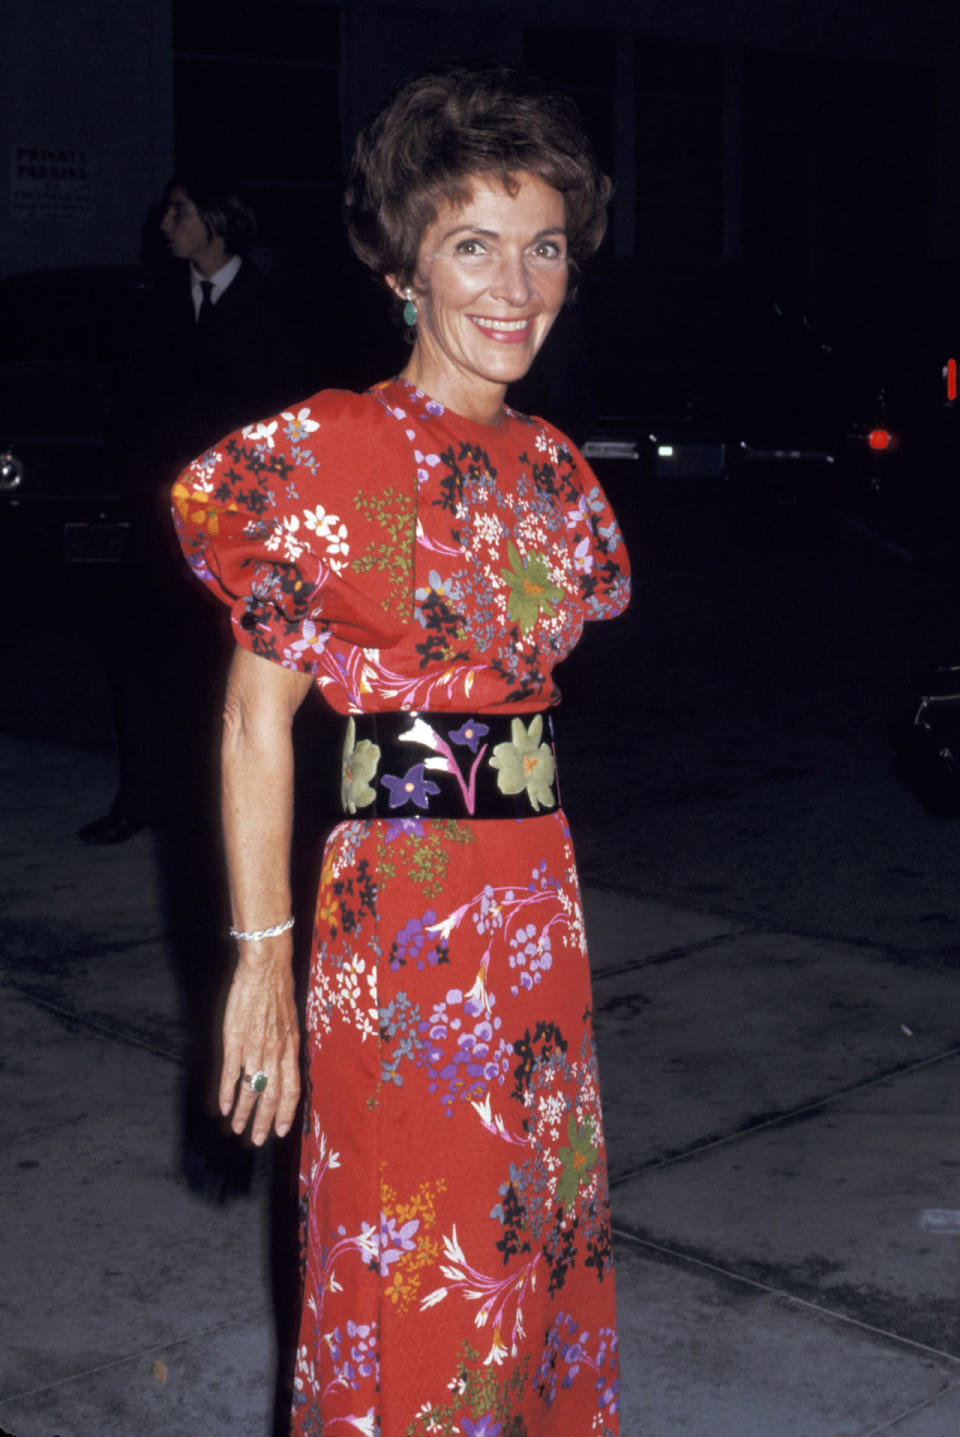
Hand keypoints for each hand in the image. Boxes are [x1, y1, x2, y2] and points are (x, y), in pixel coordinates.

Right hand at [219, 945, 299, 1144]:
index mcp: (291, 1048)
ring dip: (244, 1112)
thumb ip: (286, 1045)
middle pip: (271, 1095)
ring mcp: (254, 1047)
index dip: (286, 1112)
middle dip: (264, 1121)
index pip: (291, 1089)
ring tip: (238, 1129)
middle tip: (257, 1140)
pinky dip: (227, 1092)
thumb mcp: (291, 1021)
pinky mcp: (235, 1040)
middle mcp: (275, 1052)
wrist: (265, 968)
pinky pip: (231, 1073)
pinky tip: (223, 1107)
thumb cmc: (278, 990)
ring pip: (251, 1088)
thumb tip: (286, 1063)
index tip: (281, 1131)